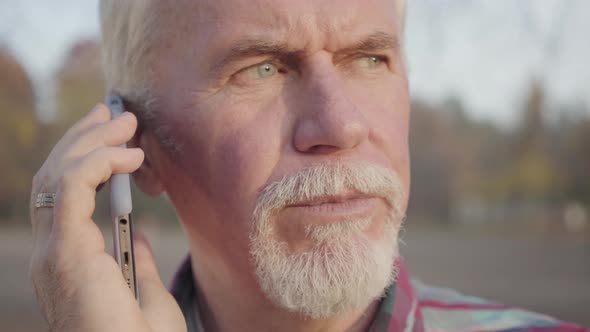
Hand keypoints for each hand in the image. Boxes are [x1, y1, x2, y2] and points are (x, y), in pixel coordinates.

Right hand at [29, 104, 185, 331]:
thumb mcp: (144, 291)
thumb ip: (134, 259)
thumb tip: (136, 234)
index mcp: (67, 260)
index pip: (63, 196)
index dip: (85, 158)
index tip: (114, 134)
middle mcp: (52, 253)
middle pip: (54, 178)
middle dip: (84, 139)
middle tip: (113, 112)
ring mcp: (53, 252)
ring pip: (57, 176)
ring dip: (91, 142)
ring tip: (125, 122)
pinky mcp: (65, 251)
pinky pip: (69, 188)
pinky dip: (96, 163)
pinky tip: (129, 155)